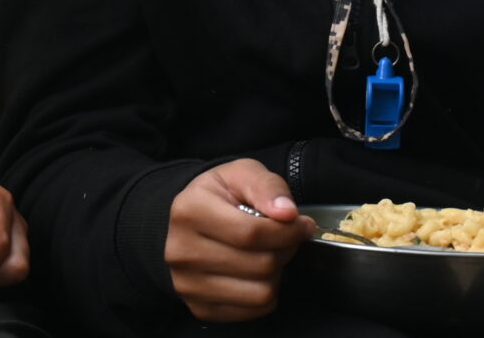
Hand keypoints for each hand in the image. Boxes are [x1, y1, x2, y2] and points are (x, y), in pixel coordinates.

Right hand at [165, 158, 314, 321]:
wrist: (190, 220)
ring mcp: (188, 284)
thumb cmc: (220, 195)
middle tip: (284, 237)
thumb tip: (287, 213)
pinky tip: (256, 272)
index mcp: (189, 211)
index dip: (288, 231)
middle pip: (260, 265)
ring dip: (276, 273)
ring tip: (268, 253)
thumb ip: (267, 186)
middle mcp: (181, 251)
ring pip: (261, 292)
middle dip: (284, 250)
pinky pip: (255, 310)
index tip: (302, 224)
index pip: (252, 233)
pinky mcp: (200, 308)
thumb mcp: (243, 173)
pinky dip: (265, 292)